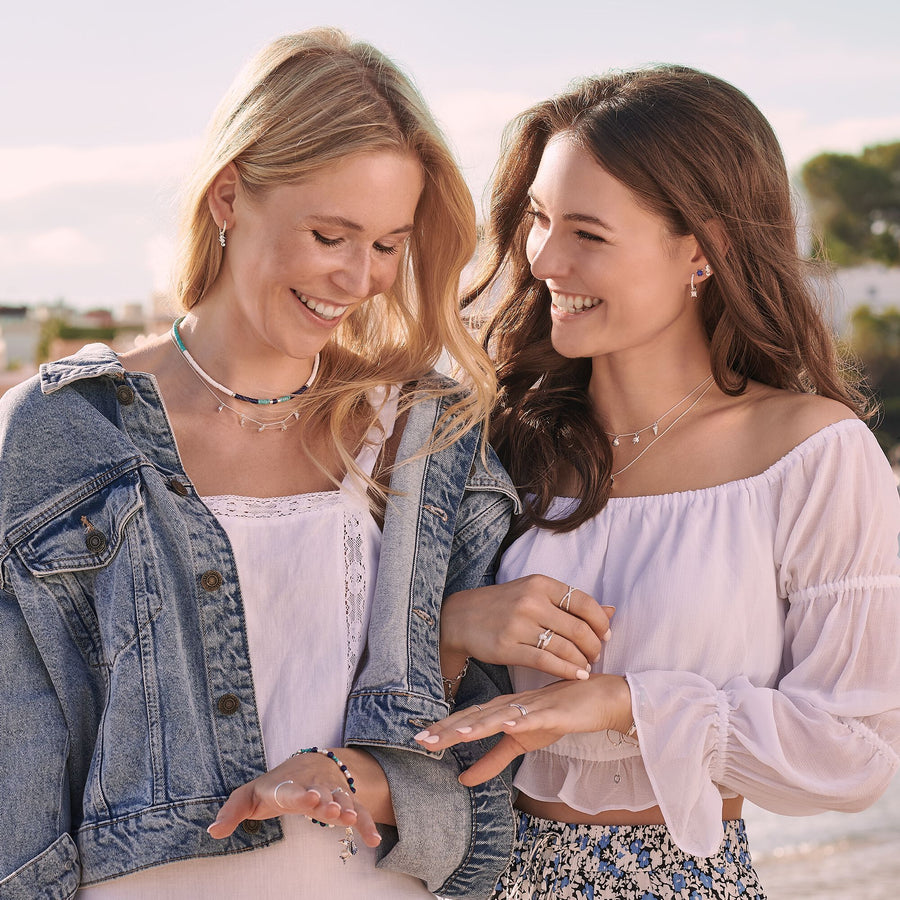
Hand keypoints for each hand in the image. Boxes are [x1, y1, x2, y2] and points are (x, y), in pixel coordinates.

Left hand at [208, 750, 381, 846]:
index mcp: (287, 786)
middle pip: (321, 793)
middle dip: (328, 802)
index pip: (292, 790)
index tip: (311, 799)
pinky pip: (357, 811)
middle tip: (334, 812)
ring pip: (341, 799)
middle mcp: (312, 786)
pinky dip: (366, 824)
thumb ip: (232, 811)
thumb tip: (212, 832)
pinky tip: (374, 841)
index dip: (302, 795)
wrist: (308, 762)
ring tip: (352, 820)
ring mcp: (330, 792)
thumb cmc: (273, 786)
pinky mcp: (344, 801)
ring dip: (347, 810)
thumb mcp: (249, 795)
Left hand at [413, 675, 632, 784]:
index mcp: (502, 710)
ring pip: (499, 716)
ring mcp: (531, 707)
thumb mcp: (521, 743)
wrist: (599, 698)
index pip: (467, 719)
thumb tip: (462, 780)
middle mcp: (512, 705)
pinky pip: (533, 718)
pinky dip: (517, 721)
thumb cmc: (558, 716)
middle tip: (421, 739)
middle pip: (475, 716)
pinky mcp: (554, 714)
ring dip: (475, 724)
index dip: (443, 729)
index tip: (418, 740)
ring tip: (454, 735)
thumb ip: (491, 760)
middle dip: (448, 728)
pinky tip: (505, 725)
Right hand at [441, 576, 614, 681]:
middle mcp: (531, 601)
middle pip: (578, 628)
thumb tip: (611, 611)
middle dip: (594, 645)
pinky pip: (547, 662)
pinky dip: (567, 670)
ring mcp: (518, 624)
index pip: (584, 602)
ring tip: (585, 666)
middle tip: (596, 654)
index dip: (600, 621)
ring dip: (582, 660)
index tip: (605, 634)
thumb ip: (571, 602)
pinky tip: (576, 674)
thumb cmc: (504, 605)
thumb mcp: (535, 593)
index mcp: (540, 584)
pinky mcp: (508, 647)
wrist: (461, 617)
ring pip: (565, 647)